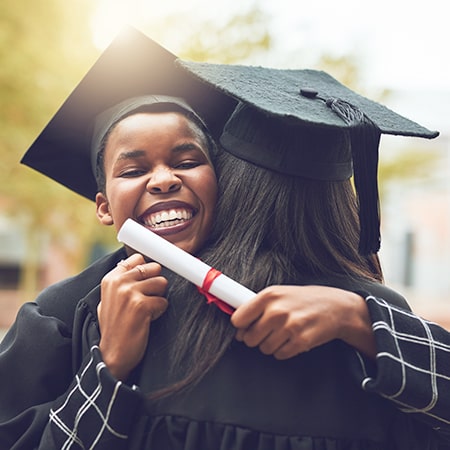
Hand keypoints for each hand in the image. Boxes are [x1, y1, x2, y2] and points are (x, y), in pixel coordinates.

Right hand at [97, 253, 168, 379]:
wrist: (112, 355)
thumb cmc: (114, 328)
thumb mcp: (110, 299)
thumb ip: (122, 281)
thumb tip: (140, 265)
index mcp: (110, 279)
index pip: (137, 258)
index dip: (147, 270)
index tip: (146, 282)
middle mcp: (119, 282)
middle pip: (153, 268)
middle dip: (155, 283)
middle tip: (146, 300)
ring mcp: (129, 293)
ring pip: (162, 283)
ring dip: (158, 298)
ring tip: (146, 311)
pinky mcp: (141, 305)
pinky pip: (164, 301)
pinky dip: (159, 311)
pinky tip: (147, 320)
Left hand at [231, 285, 375, 359]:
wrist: (336, 307)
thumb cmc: (304, 300)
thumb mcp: (280, 293)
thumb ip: (258, 307)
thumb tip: (238, 327)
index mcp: (269, 295)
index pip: (238, 319)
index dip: (241, 326)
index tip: (246, 326)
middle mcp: (277, 311)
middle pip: (249, 338)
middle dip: (256, 338)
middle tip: (268, 331)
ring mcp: (289, 327)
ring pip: (264, 348)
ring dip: (271, 345)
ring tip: (283, 333)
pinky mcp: (300, 342)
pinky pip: (279, 355)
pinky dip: (284, 350)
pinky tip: (292, 339)